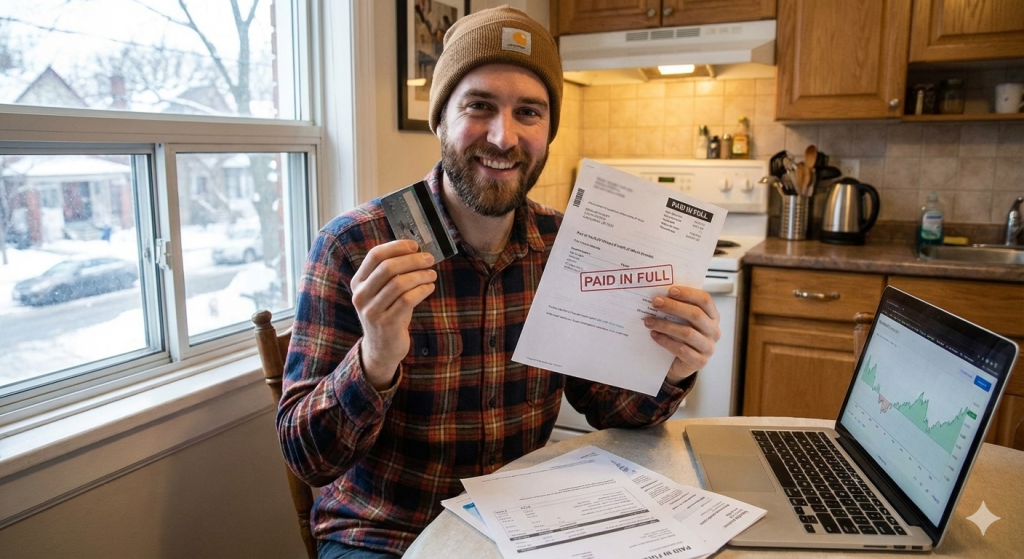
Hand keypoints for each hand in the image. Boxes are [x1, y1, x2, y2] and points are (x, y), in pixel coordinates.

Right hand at [350, 240, 436, 389]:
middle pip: (388, 267)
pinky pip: (407, 300)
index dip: (396, 247)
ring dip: (420, 275)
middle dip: (412, 260)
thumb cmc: (388, 313)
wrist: (382, 347)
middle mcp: (361, 295)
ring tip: (432, 274)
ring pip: (399, 283)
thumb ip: (392, 273)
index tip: (414, 246)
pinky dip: (422, 290)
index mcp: (358, 282)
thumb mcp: (383, 292)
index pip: (375, 255)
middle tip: (429, 259)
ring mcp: (372, 311)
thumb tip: (416, 251)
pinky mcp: (386, 323)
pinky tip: (429, 288)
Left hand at [643, 286, 720, 385]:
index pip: (705, 300)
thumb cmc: (680, 337)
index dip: (688, 293)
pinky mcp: (699, 361)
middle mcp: (714, 331)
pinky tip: (654, 335)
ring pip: (687, 332)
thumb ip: (678, 308)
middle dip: (673, 306)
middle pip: (696, 315)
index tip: (670, 290)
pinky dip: (665, 341)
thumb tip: (660, 295)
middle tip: (655, 302)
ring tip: (649, 321)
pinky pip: (681, 349)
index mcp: (712, 316)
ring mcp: (708, 347)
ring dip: (665, 325)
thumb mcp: (682, 321)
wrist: (679, 364)